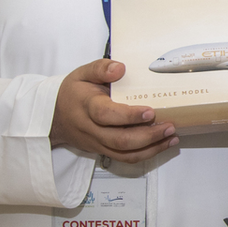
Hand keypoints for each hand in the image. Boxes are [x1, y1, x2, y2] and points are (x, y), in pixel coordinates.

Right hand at [49, 59, 178, 161]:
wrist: (55, 117)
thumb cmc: (73, 93)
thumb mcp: (82, 74)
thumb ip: (100, 68)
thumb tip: (120, 68)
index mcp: (87, 106)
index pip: (106, 115)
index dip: (128, 116)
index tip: (149, 111)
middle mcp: (92, 128)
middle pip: (120, 140)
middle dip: (148, 136)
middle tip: (169, 126)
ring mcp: (98, 143)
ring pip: (125, 153)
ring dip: (151, 148)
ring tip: (171, 137)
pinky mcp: (104, 150)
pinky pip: (125, 158)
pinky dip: (146, 154)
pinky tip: (162, 145)